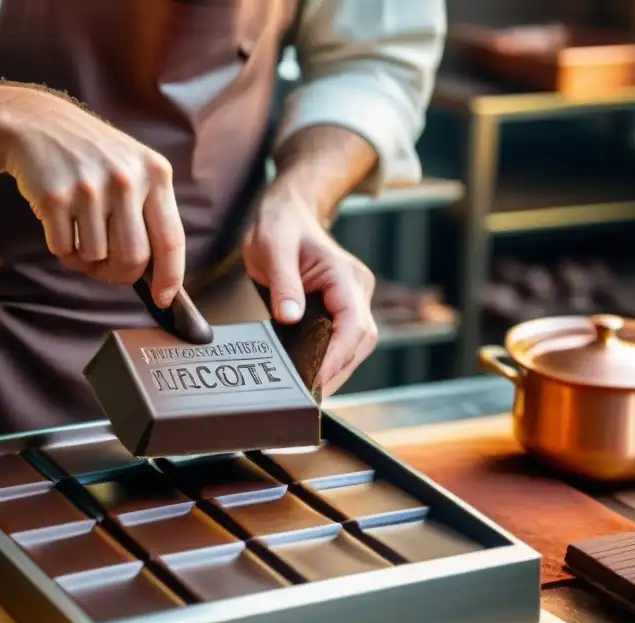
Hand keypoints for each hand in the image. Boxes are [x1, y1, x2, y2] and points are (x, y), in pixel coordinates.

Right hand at [1, 87, 184, 306]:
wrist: (39, 124)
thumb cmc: (94, 158)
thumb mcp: (134, 169)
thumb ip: (151, 213)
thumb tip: (161, 276)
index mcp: (155, 173)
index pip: (171, 239)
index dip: (170, 277)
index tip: (164, 299)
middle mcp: (126, 179)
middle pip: (133, 258)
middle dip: (119, 273)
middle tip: (106, 267)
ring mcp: (89, 187)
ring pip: (96, 257)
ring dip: (86, 259)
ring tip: (80, 232)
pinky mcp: (54, 196)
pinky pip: (64, 250)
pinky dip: (63, 249)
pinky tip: (61, 224)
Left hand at [243, 184, 377, 395]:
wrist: (286, 215)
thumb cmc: (279, 227)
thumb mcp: (273, 248)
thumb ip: (283, 283)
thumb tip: (290, 317)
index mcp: (345, 275)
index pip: (354, 324)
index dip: (338, 356)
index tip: (317, 379)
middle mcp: (356, 289)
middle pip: (361, 341)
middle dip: (339, 370)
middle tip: (310, 396)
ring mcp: (352, 300)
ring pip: (356, 345)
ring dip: (337, 369)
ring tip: (310, 391)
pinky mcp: (341, 309)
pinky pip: (343, 340)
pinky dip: (330, 359)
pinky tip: (311, 374)